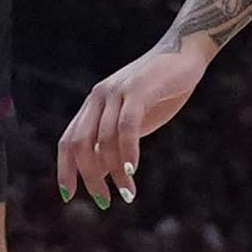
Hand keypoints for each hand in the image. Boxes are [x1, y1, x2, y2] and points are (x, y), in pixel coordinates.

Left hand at [57, 37, 216, 206]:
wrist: (186, 51)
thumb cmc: (162, 89)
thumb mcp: (134, 120)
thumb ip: (116, 140)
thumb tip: (102, 173)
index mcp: (93, 105)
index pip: (68, 141)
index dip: (65, 170)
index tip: (68, 196)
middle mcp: (98, 97)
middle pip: (80, 144)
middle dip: (90, 177)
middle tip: (106, 200)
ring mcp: (117, 92)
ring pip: (104, 141)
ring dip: (115, 172)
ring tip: (128, 192)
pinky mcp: (138, 90)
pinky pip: (126, 126)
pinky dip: (127, 151)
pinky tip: (133, 171)